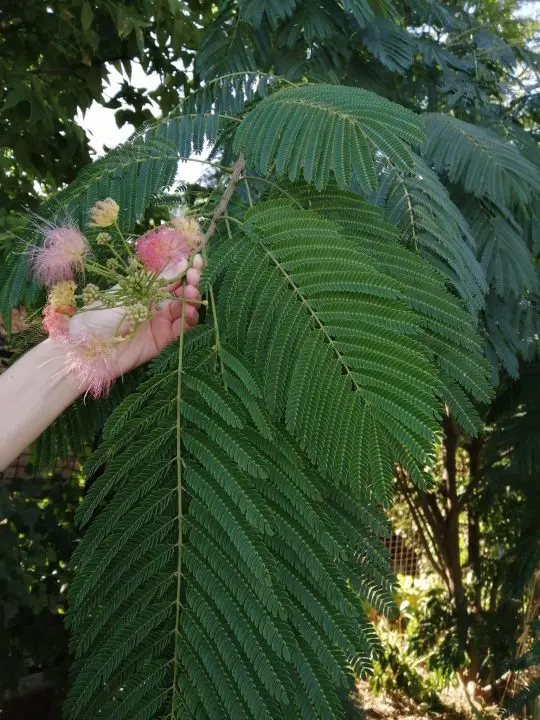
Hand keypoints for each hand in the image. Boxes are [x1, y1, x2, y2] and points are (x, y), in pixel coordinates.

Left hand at [68, 258, 202, 376]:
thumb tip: (181, 261)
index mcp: (144, 289)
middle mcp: (155, 304)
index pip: (170, 276)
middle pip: (181, 291)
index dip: (185, 268)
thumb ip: (156, 281)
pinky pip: (181, 330)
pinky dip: (189, 321)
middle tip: (196, 276)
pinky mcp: (163, 341)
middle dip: (192, 282)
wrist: (86, 349)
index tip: (196, 260)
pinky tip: (189, 312)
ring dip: (192, 300)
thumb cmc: (99, 315)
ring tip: (191, 293)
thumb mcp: (128, 294)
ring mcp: (160, 322)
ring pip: (184, 309)